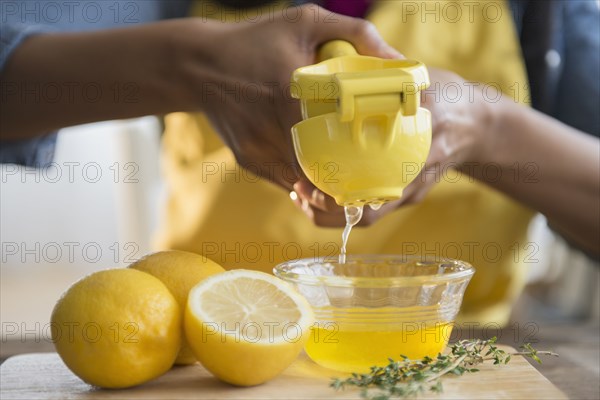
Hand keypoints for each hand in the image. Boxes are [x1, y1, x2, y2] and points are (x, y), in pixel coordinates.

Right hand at [179, 4, 401, 189]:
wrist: (197, 64)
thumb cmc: (255, 40)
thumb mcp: (304, 21)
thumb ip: (355, 33)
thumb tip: (398, 59)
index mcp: (290, 94)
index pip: (333, 143)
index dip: (358, 162)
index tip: (379, 164)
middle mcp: (271, 128)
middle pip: (319, 173)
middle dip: (345, 181)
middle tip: (368, 179)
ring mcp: (257, 149)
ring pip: (301, 182)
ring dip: (324, 183)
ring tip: (345, 179)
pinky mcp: (247, 159)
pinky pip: (282, 179)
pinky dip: (301, 178)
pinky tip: (314, 167)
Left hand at [291, 68, 491, 226]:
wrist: (478, 125)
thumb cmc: (449, 98)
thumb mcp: (424, 83)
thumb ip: (390, 82)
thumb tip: (344, 76)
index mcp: (420, 148)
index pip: (378, 185)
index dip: (342, 193)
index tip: (311, 183)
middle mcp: (414, 178)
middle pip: (367, 213)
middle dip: (326, 210)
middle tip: (299, 191)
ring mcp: (411, 191)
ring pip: (366, 217)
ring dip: (329, 214)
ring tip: (301, 195)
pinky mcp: (407, 194)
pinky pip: (371, 209)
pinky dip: (342, 206)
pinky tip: (318, 192)